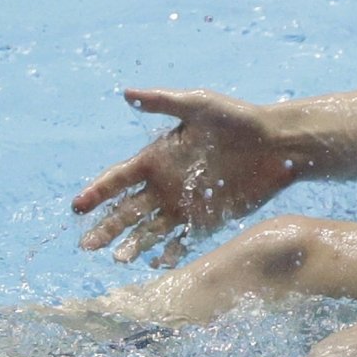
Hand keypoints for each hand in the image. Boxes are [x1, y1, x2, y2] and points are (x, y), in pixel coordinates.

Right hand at [72, 88, 298, 265]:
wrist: (279, 143)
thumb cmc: (239, 119)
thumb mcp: (199, 105)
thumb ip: (163, 102)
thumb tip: (126, 93)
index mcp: (158, 157)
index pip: (119, 178)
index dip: (97, 192)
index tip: (77, 207)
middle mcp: (165, 183)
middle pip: (127, 210)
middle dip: (107, 227)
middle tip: (86, 246)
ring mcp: (184, 203)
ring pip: (150, 229)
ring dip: (132, 244)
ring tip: (118, 259)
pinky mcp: (207, 218)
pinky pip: (182, 240)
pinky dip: (168, 252)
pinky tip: (155, 263)